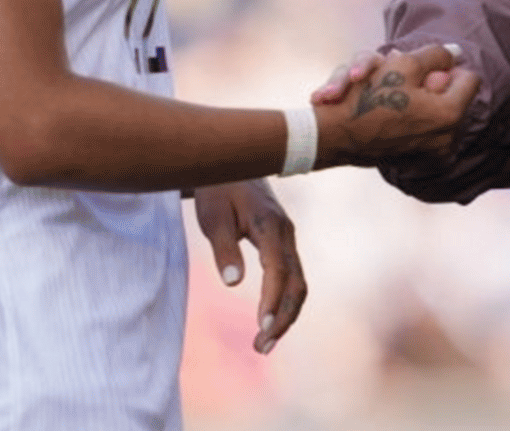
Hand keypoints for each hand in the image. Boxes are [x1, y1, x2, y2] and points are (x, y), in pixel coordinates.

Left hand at [191, 180, 305, 354]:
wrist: (230, 162)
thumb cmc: (217, 189)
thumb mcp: (212, 217)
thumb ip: (224, 248)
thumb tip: (234, 282)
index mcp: (270, 225)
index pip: (278, 270)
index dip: (272, 300)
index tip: (261, 327)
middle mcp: (286, 233)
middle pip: (296, 283)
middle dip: (282, 318)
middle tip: (261, 347)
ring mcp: (287, 238)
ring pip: (297, 283)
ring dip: (285, 315)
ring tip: (263, 343)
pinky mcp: (283, 243)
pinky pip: (291, 277)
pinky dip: (283, 302)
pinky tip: (270, 320)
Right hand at [314, 43, 478, 166]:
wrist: (334, 135)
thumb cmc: (368, 97)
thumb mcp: (404, 64)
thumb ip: (436, 55)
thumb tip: (456, 53)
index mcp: (450, 114)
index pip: (469, 78)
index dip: (446, 67)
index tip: (422, 67)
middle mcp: (446, 138)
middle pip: (449, 96)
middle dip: (426, 82)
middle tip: (396, 75)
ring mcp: (430, 152)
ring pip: (430, 110)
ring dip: (410, 96)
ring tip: (381, 89)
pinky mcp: (413, 158)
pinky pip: (417, 128)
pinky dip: (402, 115)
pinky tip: (378, 107)